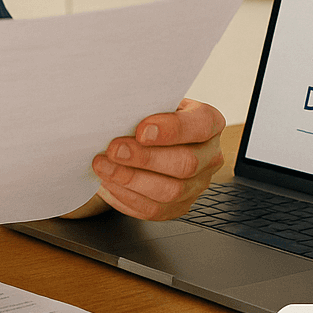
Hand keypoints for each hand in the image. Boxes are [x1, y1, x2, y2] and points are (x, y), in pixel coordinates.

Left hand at [91, 98, 225, 220]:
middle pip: (186, 163)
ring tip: (103, 166)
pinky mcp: (179, 206)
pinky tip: (108, 182)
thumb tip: (118, 114)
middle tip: (114, 150)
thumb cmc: (150, 116)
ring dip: (130, 179)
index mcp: (209, 122)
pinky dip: (126, 196)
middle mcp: (209, 156)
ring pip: (170, 192)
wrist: (147, 137)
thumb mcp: (152, 102)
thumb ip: (144, 106)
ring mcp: (197, 185)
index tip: (141, 130)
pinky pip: (154, 210)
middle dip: (145, 158)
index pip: (200, 126)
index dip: (172, 130)